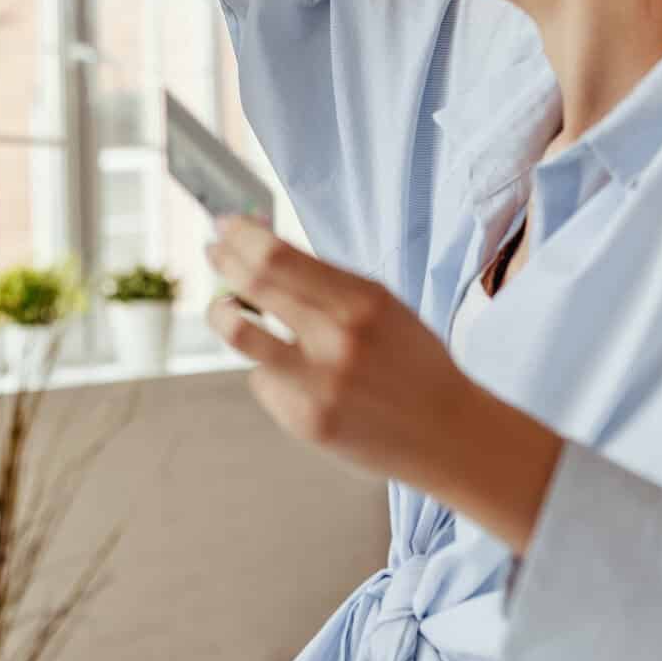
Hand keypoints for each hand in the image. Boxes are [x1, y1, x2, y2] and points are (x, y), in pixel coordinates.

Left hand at [206, 217, 562, 549]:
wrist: (448, 435)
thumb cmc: (412, 362)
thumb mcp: (384, 307)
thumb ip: (328, 283)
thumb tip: (263, 249)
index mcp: (362, 302)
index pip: (279, 256)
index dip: (242, 235)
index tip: (225, 225)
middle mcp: (337, 340)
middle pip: (253, 284)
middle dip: (224, 260)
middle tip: (213, 251)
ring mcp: (318, 384)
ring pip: (239, 334)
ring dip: (220, 312)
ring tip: (222, 307)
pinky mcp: (305, 421)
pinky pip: (262, 381)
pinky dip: (269, 370)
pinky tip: (293, 376)